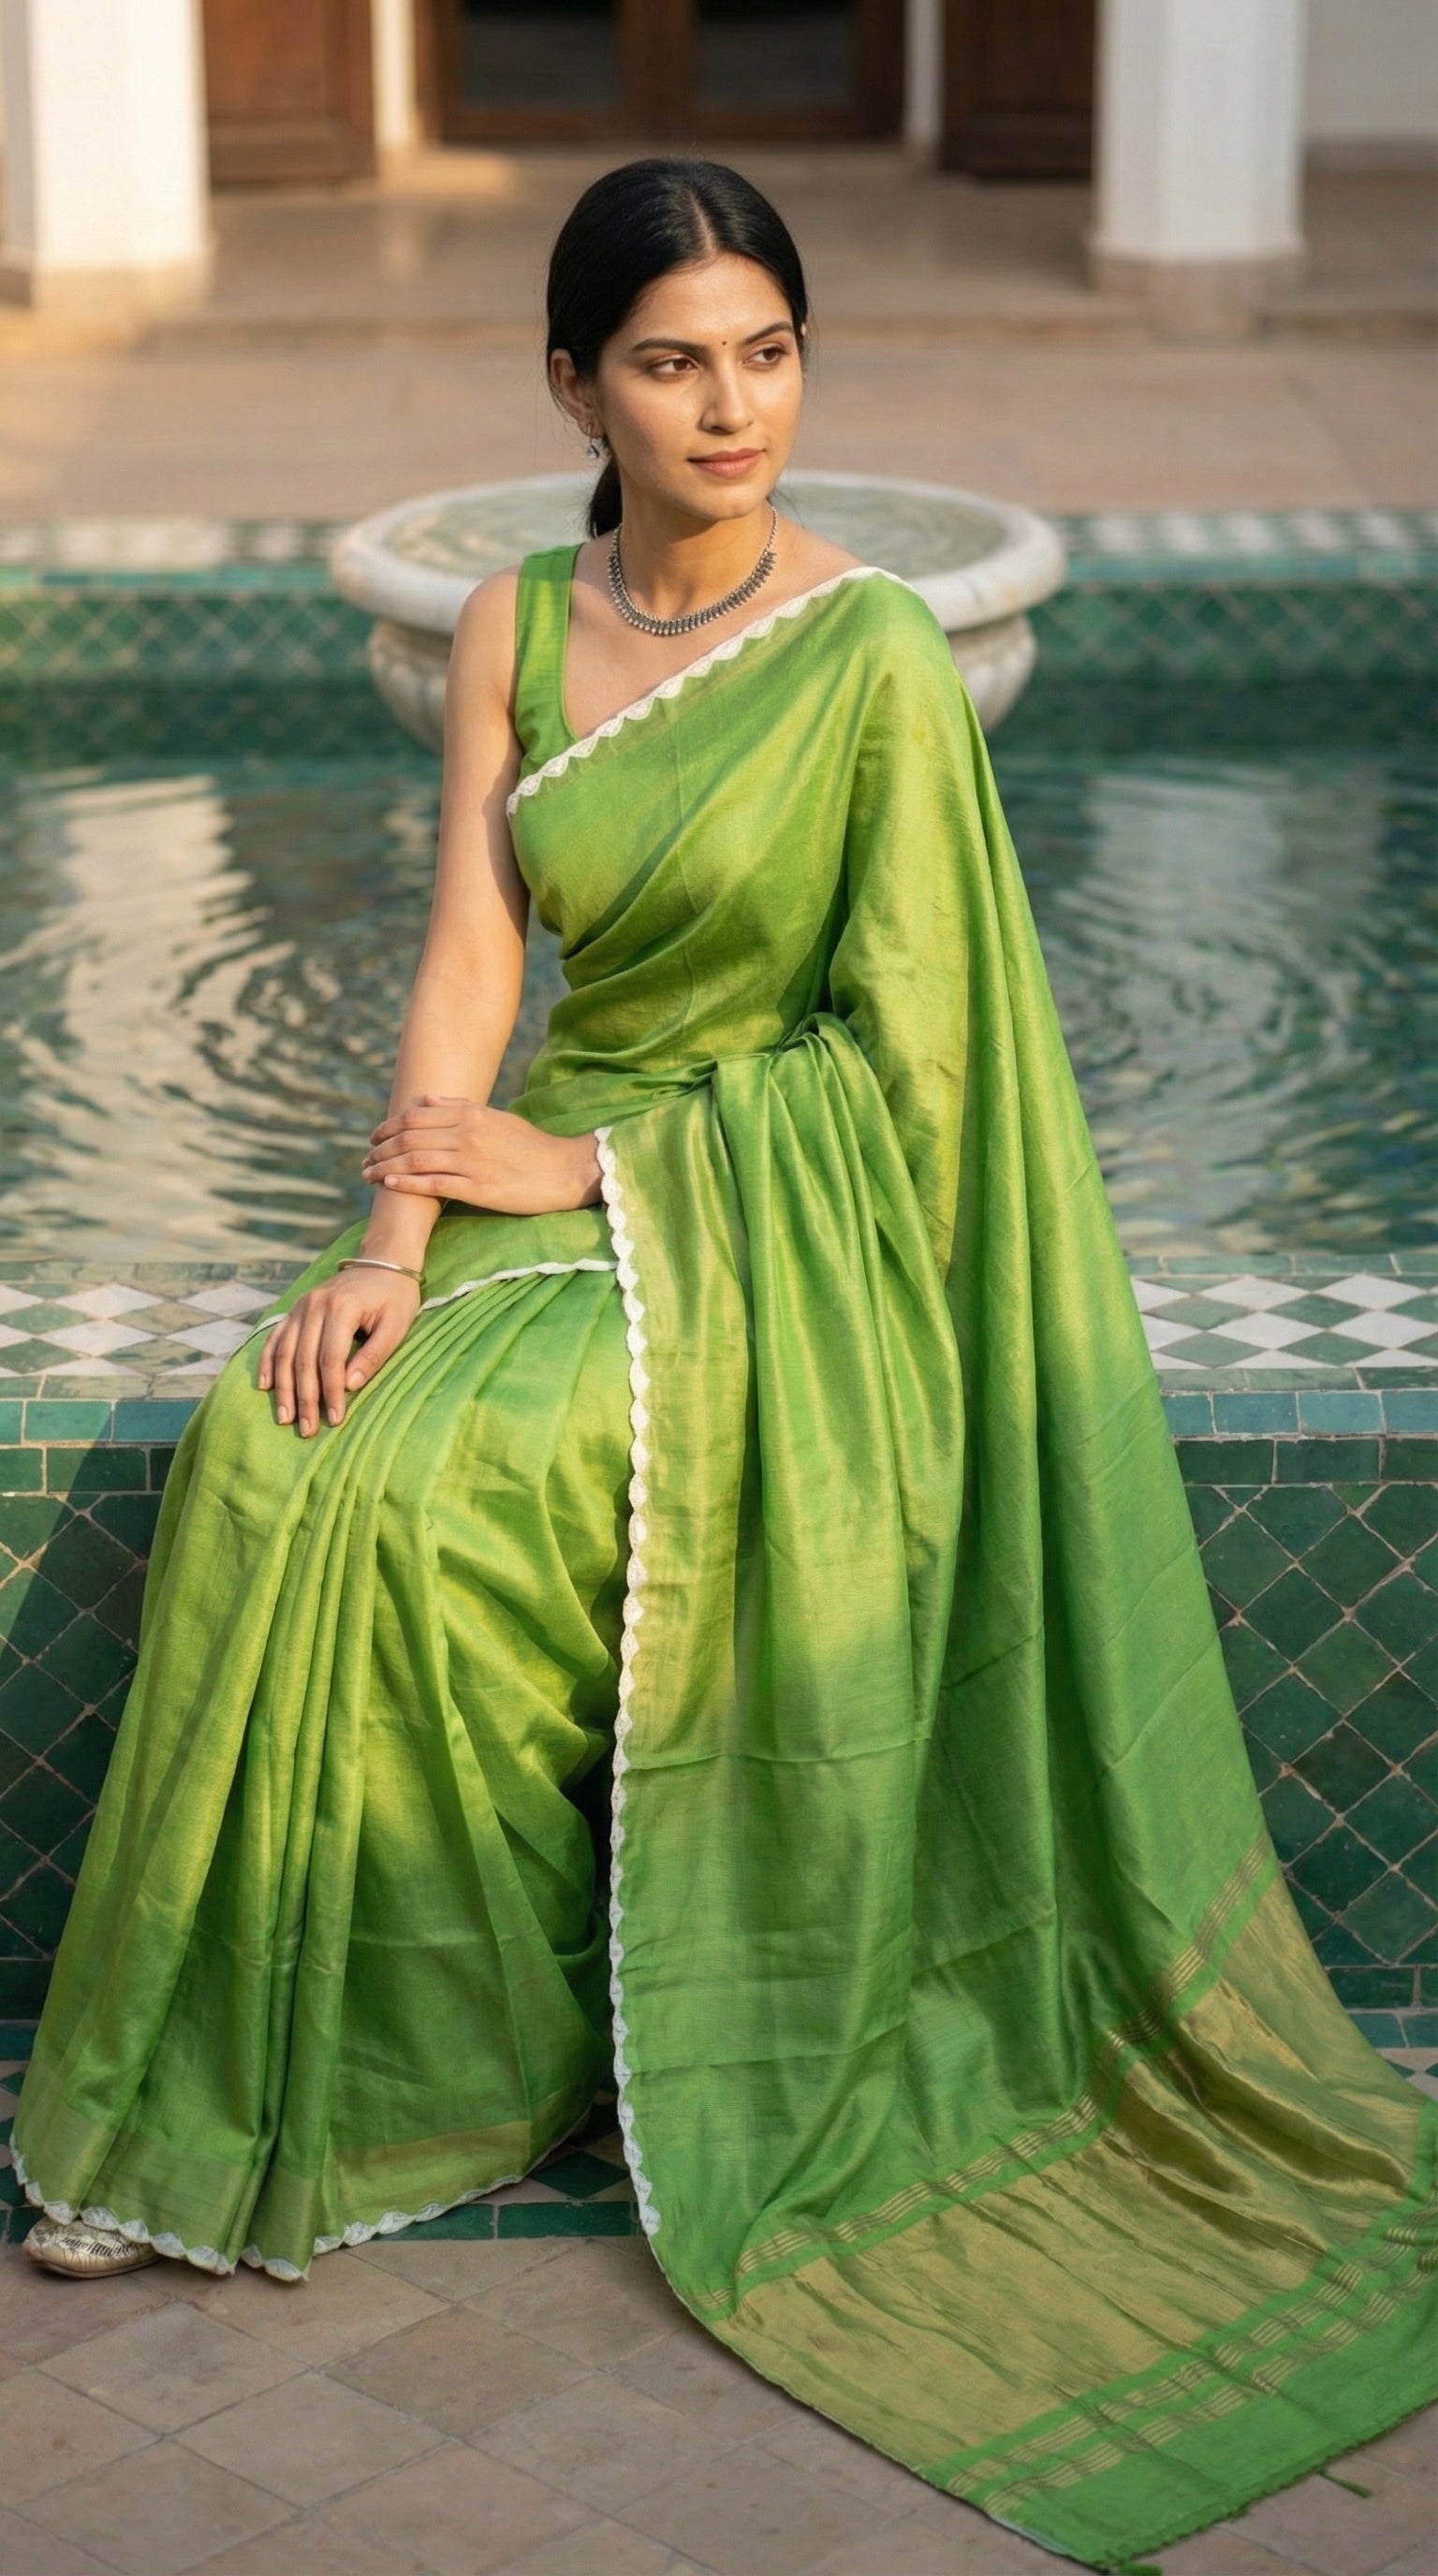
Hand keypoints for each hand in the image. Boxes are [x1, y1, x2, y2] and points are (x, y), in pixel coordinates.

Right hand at [257, 1267, 420, 1437]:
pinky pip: (275, 1338)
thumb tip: (350, 1386)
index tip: (335, 1419)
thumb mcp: (396, 1325)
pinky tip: (265, 1386)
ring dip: (283, 1388)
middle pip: (304, 1360)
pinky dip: (267, 1363)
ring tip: (284, 1418)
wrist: (383, 1262)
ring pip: (285, 1352)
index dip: (331, 1392)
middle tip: (306, 1429)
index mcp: (341, 1308)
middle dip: (305, 1398)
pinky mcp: (295, 1309)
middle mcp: (314, 1305)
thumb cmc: (395, 1297)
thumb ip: (374, 1354)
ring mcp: (301, 1306)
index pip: (330, 1359)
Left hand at [361, 1095, 600, 1214]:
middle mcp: (468, 1133)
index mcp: (472, 1114)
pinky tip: (389, 1183)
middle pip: (410, 1136)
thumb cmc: (531, 1146)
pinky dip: (407, 1182)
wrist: (565, 1170)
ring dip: (386, 1165)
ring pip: (416, 1159)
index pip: (417, 1114)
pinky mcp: (478, 1188)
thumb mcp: (497, 1118)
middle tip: (365, 1159)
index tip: (374, 1136)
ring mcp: (472, 1161)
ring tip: (368, 1174)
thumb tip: (426, 1099)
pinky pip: (434, 1183)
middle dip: (381, 1147)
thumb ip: (461, 1107)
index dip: (389, 1125)